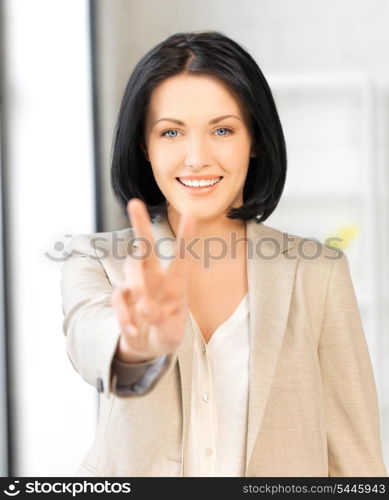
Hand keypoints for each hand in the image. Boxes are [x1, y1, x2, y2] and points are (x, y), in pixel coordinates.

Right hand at [111, 198, 195, 362]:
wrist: (147, 346)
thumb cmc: (165, 333)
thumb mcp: (171, 334)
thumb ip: (162, 322)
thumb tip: (147, 310)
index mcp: (175, 282)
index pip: (181, 255)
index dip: (185, 235)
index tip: (190, 213)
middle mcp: (154, 277)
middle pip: (146, 247)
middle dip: (140, 225)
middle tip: (134, 203)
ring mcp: (136, 285)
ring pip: (131, 270)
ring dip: (138, 287)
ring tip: (148, 313)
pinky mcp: (121, 296)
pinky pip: (118, 298)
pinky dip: (125, 315)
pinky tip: (133, 330)